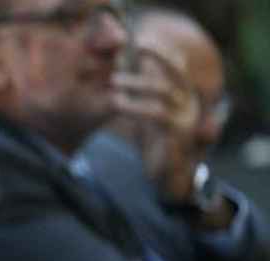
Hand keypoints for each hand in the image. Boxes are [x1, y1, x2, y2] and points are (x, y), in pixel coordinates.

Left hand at [112, 37, 202, 202]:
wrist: (169, 178)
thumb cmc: (157, 144)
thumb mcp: (149, 115)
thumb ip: (144, 94)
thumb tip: (128, 69)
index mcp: (183, 96)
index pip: (177, 66)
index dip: (161, 52)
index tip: (138, 42)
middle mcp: (189, 104)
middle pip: (174, 72)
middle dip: (153, 59)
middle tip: (124, 57)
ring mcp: (186, 118)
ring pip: (163, 91)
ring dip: (137, 84)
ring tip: (112, 84)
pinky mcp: (178, 135)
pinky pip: (158, 114)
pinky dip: (136, 106)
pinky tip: (116, 104)